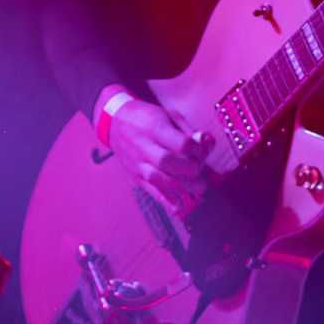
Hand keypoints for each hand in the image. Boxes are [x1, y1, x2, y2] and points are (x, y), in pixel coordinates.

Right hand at [98, 87, 212, 215]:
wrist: (116, 123)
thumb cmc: (146, 118)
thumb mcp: (169, 115)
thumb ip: (188, 130)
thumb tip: (207, 142)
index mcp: (155, 128)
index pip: (180, 143)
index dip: (197, 149)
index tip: (203, 149)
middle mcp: (144, 147)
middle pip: (168, 162)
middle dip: (190, 168)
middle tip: (200, 168)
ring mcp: (138, 163)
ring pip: (159, 179)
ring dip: (182, 186)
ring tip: (199, 187)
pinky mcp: (136, 176)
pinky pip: (150, 190)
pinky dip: (165, 201)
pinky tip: (178, 208)